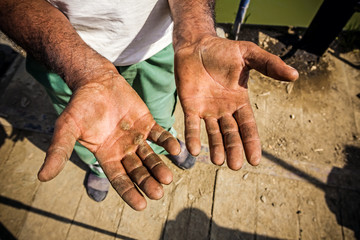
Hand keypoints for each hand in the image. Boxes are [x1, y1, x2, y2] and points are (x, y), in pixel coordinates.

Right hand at [37, 73, 180, 210]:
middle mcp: (123, 150)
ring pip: (150, 156)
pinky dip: (168, 142)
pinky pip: (159, 135)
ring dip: (159, 166)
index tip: (142, 205)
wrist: (96, 82)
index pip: (120, 179)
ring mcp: (136, 138)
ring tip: (167, 177)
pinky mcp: (147, 124)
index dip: (130, 192)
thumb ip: (59, 151)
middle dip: (148, 182)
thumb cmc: (80, 106)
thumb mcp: (67, 129)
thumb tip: (42, 178)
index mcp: (106, 156)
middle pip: (138, 171)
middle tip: (158, 192)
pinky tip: (176, 149)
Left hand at [174, 36, 297, 169]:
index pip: (248, 126)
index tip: (255, 160)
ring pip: (213, 133)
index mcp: (240, 101)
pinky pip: (191, 125)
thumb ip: (269, 65)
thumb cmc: (223, 50)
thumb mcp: (249, 55)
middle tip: (235, 166)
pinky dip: (192, 137)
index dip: (251, 142)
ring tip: (218, 161)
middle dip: (233, 149)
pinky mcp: (190, 106)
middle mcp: (224, 110)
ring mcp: (207, 110)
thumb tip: (295, 75)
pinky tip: (193, 150)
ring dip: (215, 147)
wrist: (197, 44)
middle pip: (231, 134)